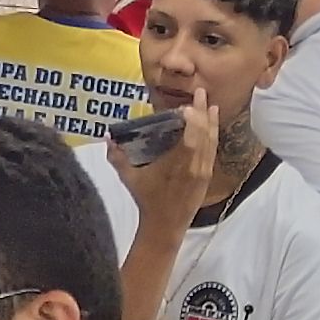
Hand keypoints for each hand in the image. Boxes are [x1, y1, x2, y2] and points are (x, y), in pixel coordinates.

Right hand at [109, 86, 218, 228]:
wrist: (165, 225)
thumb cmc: (147, 200)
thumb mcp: (130, 179)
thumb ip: (117, 157)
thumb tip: (107, 136)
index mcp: (178, 165)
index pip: (191, 138)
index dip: (193, 119)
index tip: (187, 105)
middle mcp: (195, 166)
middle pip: (205, 134)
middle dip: (203, 112)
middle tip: (201, 93)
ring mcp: (203, 171)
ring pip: (212, 141)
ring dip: (212, 122)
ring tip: (211, 104)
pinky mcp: (207, 176)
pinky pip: (212, 151)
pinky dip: (213, 135)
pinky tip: (213, 125)